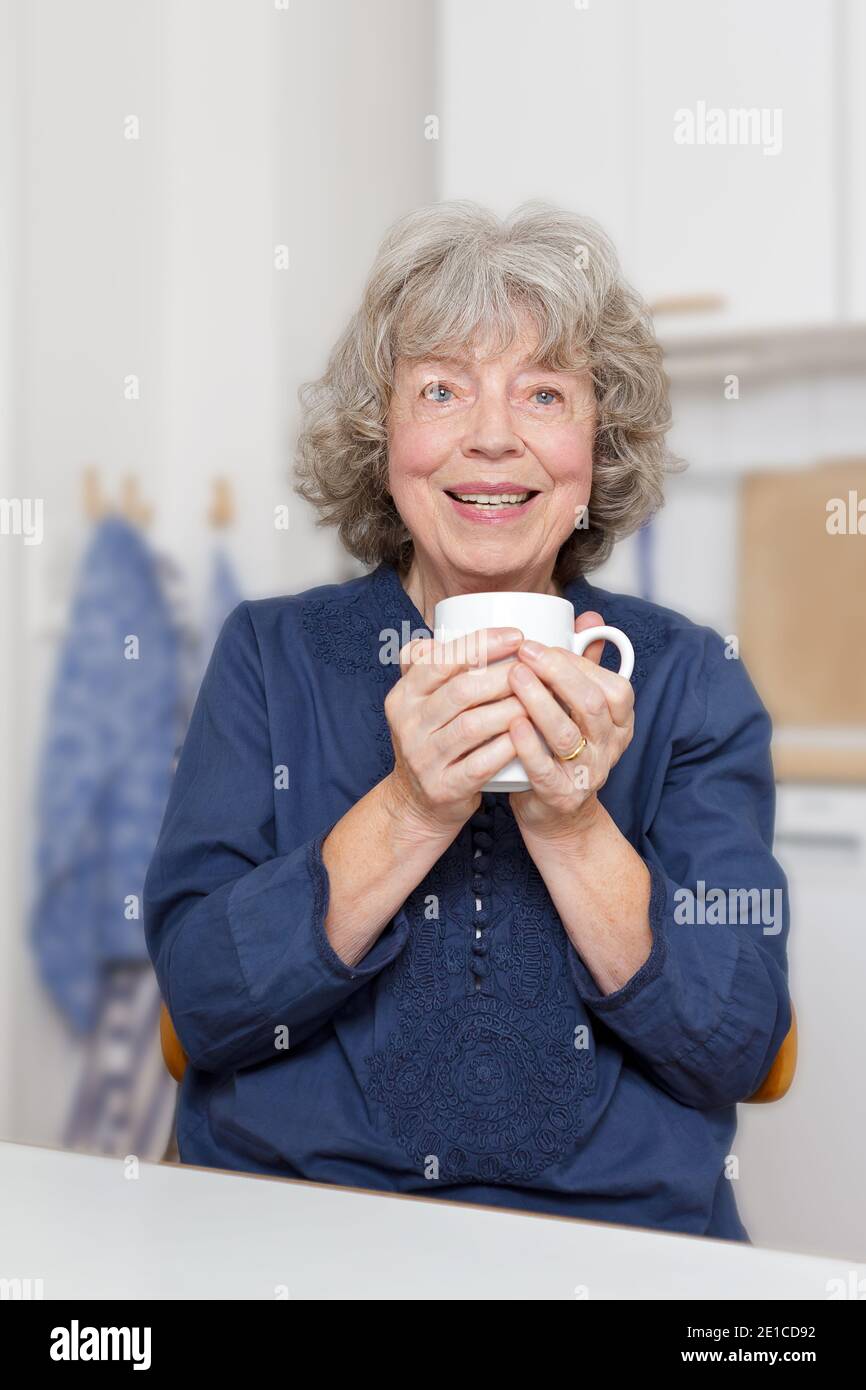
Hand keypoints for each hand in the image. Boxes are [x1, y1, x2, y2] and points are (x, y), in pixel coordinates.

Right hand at [384, 625, 526, 833]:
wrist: (419, 802)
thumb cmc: (434, 740)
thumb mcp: (422, 701)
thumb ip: (433, 663)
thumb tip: (448, 626)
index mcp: (404, 695)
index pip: (440, 660)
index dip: (481, 644)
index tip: (517, 635)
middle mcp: (408, 724)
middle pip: (461, 691)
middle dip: (504, 676)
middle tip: (536, 669)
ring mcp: (423, 759)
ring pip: (473, 726)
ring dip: (511, 709)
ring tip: (540, 699)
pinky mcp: (443, 788)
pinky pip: (481, 764)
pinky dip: (508, 748)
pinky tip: (529, 736)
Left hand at [505, 609, 634, 839]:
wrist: (555, 812)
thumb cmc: (560, 747)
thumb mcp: (577, 706)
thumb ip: (584, 663)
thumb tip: (590, 617)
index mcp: (619, 721)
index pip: (611, 686)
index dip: (576, 663)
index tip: (539, 644)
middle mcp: (610, 747)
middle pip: (591, 704)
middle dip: (557, 672)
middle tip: (524, 652)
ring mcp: (587, 773)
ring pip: (568, 734)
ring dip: (539, 701)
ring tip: (513, 677)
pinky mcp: (561, 796)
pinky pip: (545, 769)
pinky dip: (527, 745)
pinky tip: (510, 723)